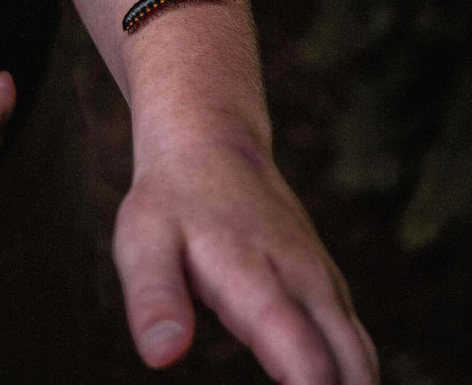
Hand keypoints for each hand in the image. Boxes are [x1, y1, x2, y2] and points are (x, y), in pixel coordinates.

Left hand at [114, 138, 378, 382]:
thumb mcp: (143, 241)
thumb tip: (162, 356)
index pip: (309, 364)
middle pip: (354, 370)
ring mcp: (322, 280)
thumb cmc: (171, 200)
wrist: (212, 143)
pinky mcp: (325, 280)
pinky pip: (353, 340)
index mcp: (258, 281)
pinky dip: (349, 376)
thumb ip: (154, 298)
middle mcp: (305, 282)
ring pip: (361, 357)